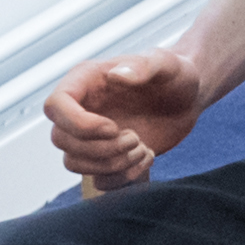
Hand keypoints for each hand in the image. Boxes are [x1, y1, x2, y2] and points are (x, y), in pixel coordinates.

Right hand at [43, 43, 214, 191]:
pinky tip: (148, 157)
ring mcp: (90, 136)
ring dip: (111, 165)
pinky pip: (98, 180)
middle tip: (135, 138)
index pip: (55, 106)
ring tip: (143, 148)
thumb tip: (116, 76)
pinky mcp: (105, 157)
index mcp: (86, 81)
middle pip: (61, 140)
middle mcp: (81, 108)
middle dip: (100, 149)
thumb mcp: (166, 64)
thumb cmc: (175, 75)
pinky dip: (123, 179)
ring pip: (74, 163)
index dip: (79, 125)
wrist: (188, 99)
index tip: (114, 127)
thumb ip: (144, 66)